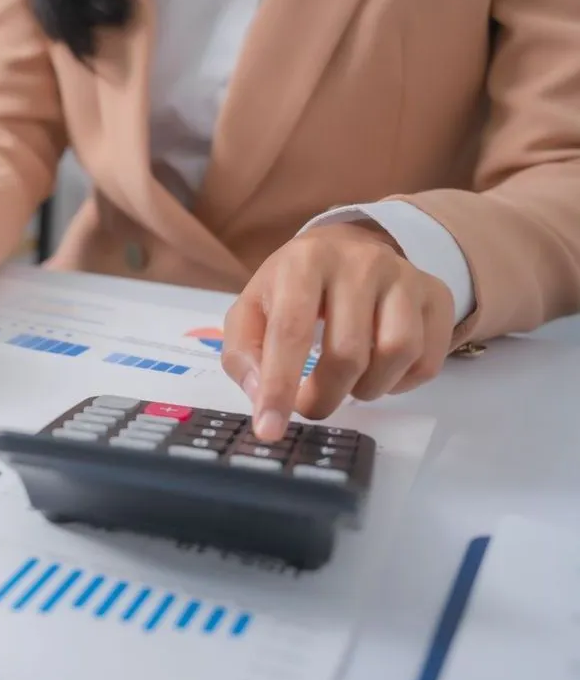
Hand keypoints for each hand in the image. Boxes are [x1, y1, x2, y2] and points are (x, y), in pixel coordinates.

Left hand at [221, 221, 455, 440]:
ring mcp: (405, 276)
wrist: (346, 249)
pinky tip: (378, 371)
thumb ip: (244, 352)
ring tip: (346, 383)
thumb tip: (261, 395)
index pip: (291, 331)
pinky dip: (401, 383)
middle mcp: (361, 261)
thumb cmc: (292, 288)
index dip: (279, 387)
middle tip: (310, 405)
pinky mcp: (436, 295)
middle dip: (324, 396)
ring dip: (367, 389)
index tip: (270, 430)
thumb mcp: (252, 309)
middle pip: (348, 352)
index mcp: (305, 261)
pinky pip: (428, 360)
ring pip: (397, 354)